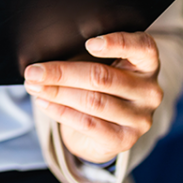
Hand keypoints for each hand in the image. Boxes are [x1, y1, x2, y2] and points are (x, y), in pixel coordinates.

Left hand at [23, 32, 162, 163]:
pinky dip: (61, 111)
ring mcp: (139, 118)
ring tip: (34, 86)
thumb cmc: (100, 86)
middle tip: (34, 71)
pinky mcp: (124, 139)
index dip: (117, 43)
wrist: (103, 130)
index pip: (142, 47)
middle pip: (102, 77)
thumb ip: (85, 55)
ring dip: (57, 92)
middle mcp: (149, 91)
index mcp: (147, 64)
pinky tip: (44, 102)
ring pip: (92, 101)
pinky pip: (88, 123)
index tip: (89, 42)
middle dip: (62, 73)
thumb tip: (46, 58)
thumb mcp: (99, 65)